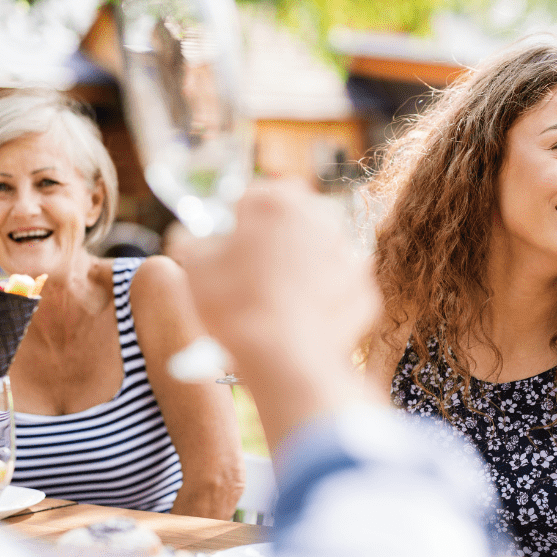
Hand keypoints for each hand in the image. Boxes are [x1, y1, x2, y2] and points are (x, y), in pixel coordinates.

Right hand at [170, 182, 380, 448]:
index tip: (231, 246)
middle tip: (253, 273)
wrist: (283, 359)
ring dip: (302, 269)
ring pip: (319, 253)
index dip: (238, 222)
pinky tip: (299, 321)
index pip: (253, 197)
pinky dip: (322, 301)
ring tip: (275, 301)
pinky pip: (337, 289)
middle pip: (293, 220)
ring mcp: (348, 254)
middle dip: (275, 240)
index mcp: (276, 201)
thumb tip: (194, 239)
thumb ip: (193, 241)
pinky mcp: (363, 289)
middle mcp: (320, 217)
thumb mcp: (193, 265)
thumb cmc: (233, 306)